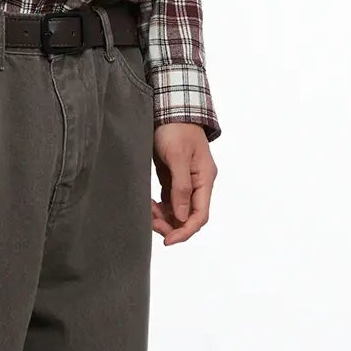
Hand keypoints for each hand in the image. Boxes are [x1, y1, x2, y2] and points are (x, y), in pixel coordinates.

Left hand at [151, 122, 215, 243]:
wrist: (169, 109)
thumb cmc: (176, 129)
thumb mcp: (178, 157)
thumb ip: (181, 187)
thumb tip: (182, 216)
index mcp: (205, 179)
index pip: (200, 214)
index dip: (185, 231)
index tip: (167, 240)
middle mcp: (198, 183)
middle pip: (188, 215)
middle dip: (170, 225)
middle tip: (149, 223)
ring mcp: (186, 181)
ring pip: (177, 210)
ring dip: (163, 217)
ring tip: (146, 213)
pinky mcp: (173, 178)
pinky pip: (168, 201)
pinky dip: (158, 207)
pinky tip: (147, 206)